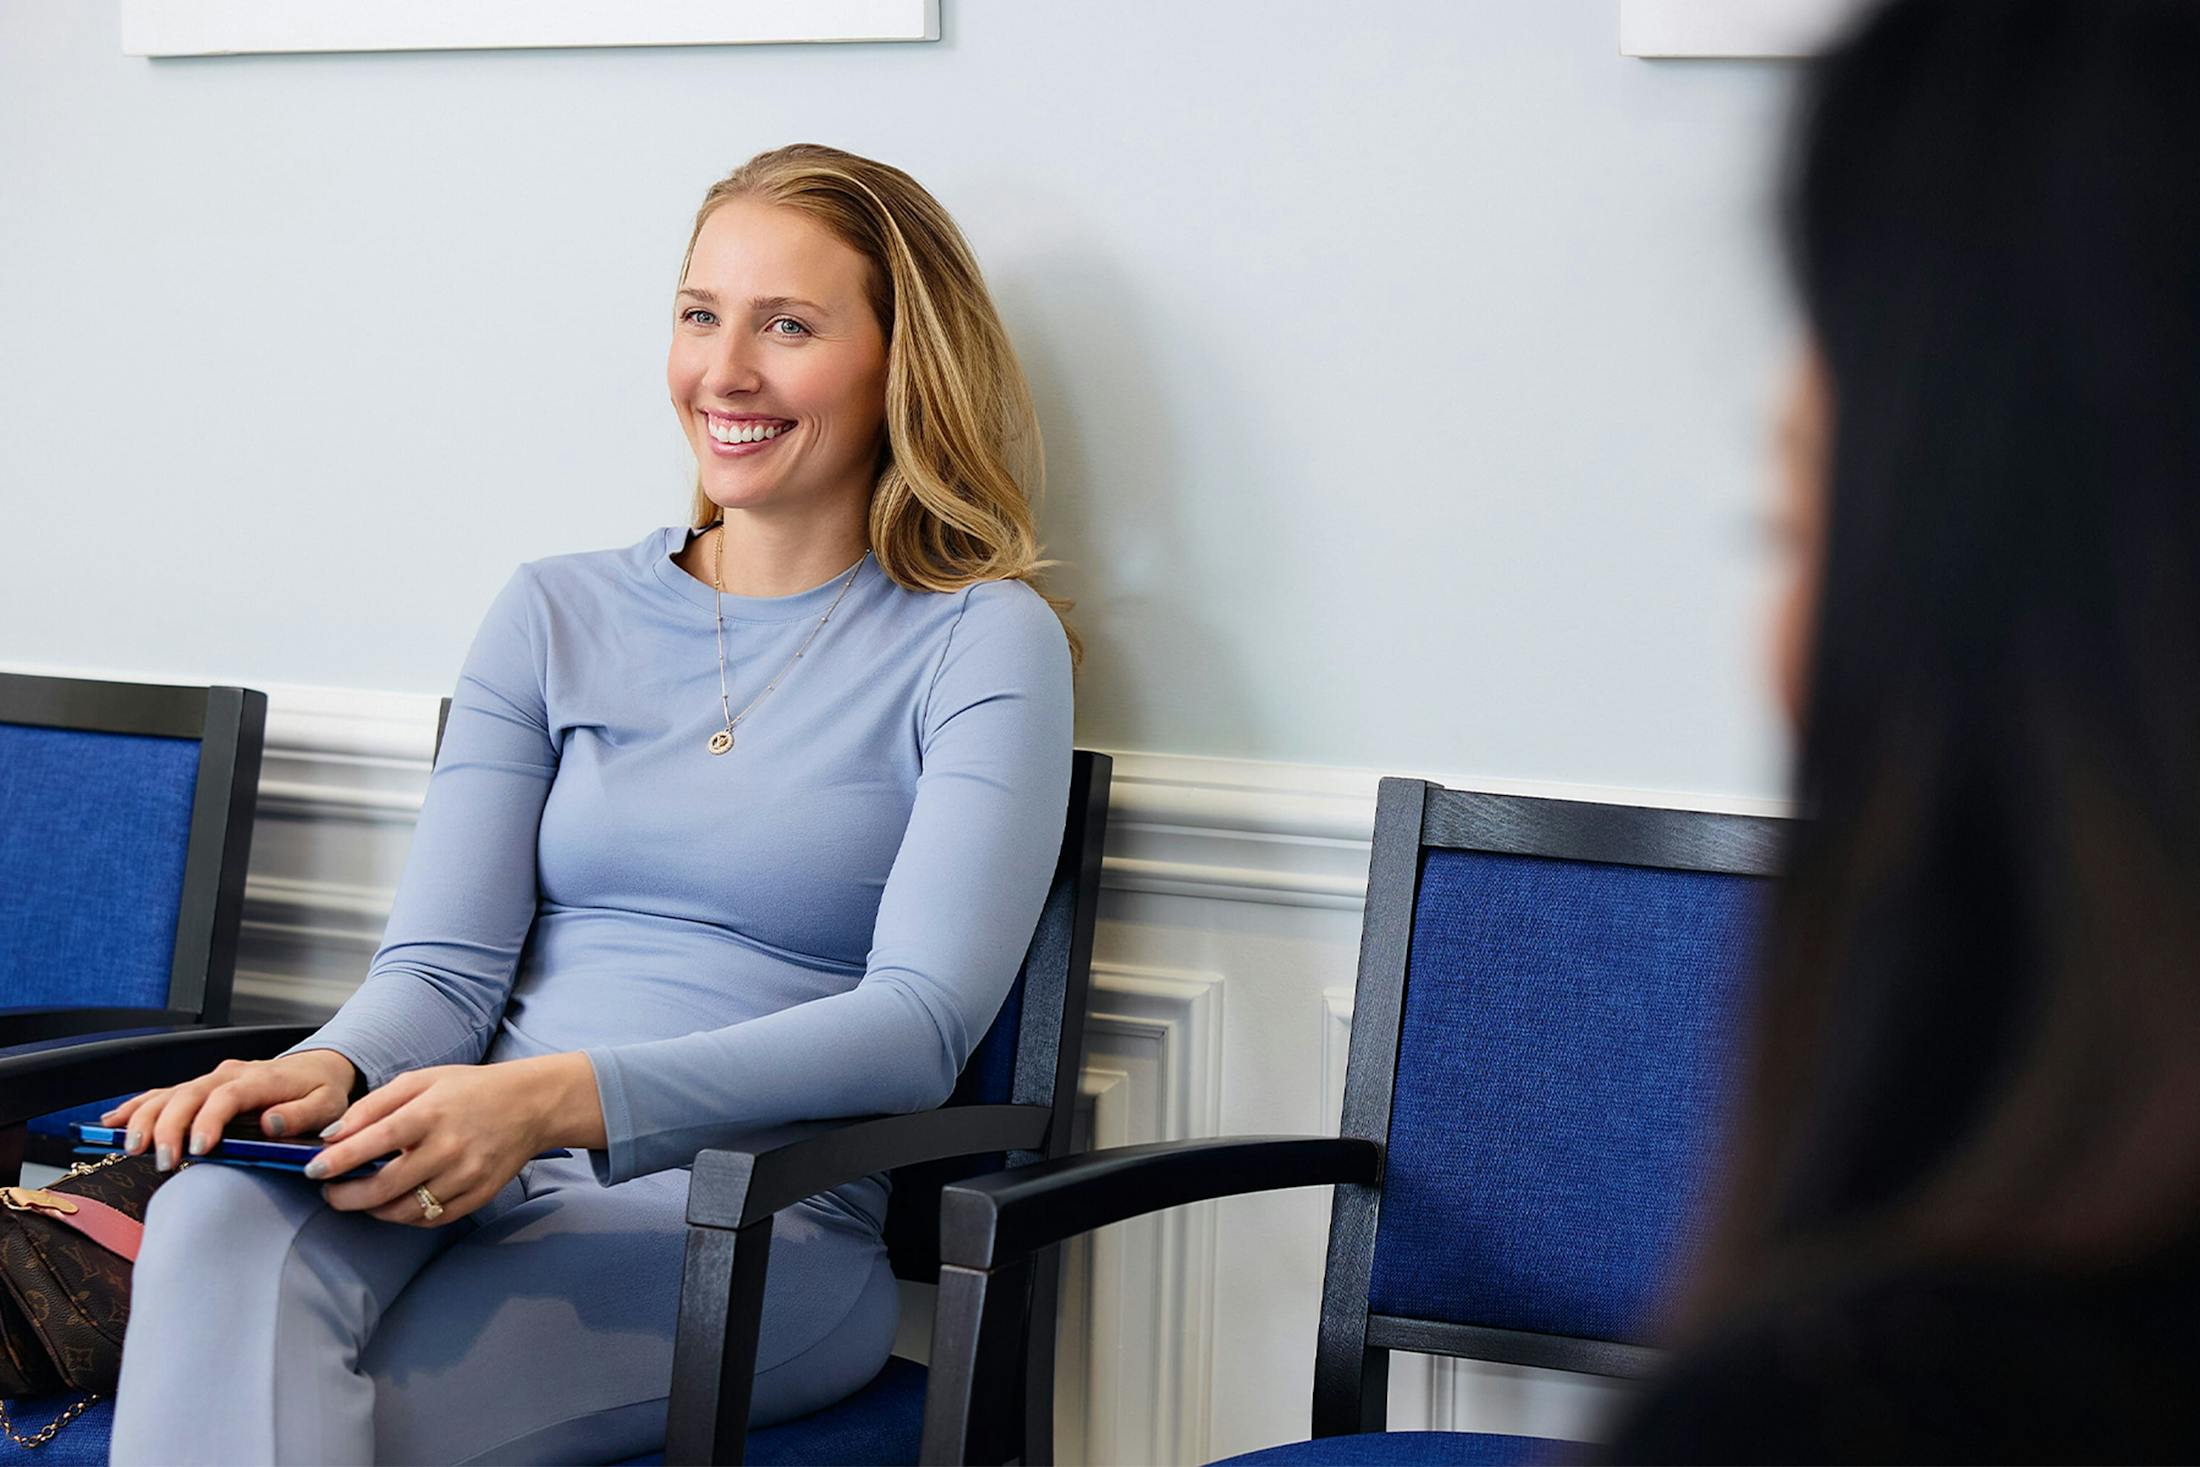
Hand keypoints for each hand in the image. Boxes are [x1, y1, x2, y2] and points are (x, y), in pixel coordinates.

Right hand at [101, 1049, 356, 1171]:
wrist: (318, 1067)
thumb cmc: (322, 1091)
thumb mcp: (328, 1105)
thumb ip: (302, 1115)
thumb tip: (270, 1123)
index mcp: (262, 1080)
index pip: (227, 1096)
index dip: (208, 1121)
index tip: (197, 1148)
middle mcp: (231, 1074)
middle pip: (189, 1094)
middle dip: (170, 1126)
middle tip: (162, 1160)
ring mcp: (212, 1079)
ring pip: (169, 1093)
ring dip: (146, 1118)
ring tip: (131, 1147)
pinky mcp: (201, 1087)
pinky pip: (163, 1093)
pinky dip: (137, 1106)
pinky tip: (112, 1122)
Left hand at [311, 1053, 600, 1227]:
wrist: (529, 1105)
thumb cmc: (468, 1089)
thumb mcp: (420, 1080)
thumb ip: (374, 1105)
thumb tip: (334, 1136)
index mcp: (432, 1112)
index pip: (376, 1141)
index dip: (339, 1160)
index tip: (314, 1169)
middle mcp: (449, 1147)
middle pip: (386, 1187)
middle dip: (347, 1196)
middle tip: (330, 1192)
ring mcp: (466, 1176)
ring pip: (406, 1211)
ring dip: (373, 1210)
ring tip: (360, 1198)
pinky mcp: (479, 1195)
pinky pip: (432, 1219)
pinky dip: (406, 1217)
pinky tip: (395, 1203)